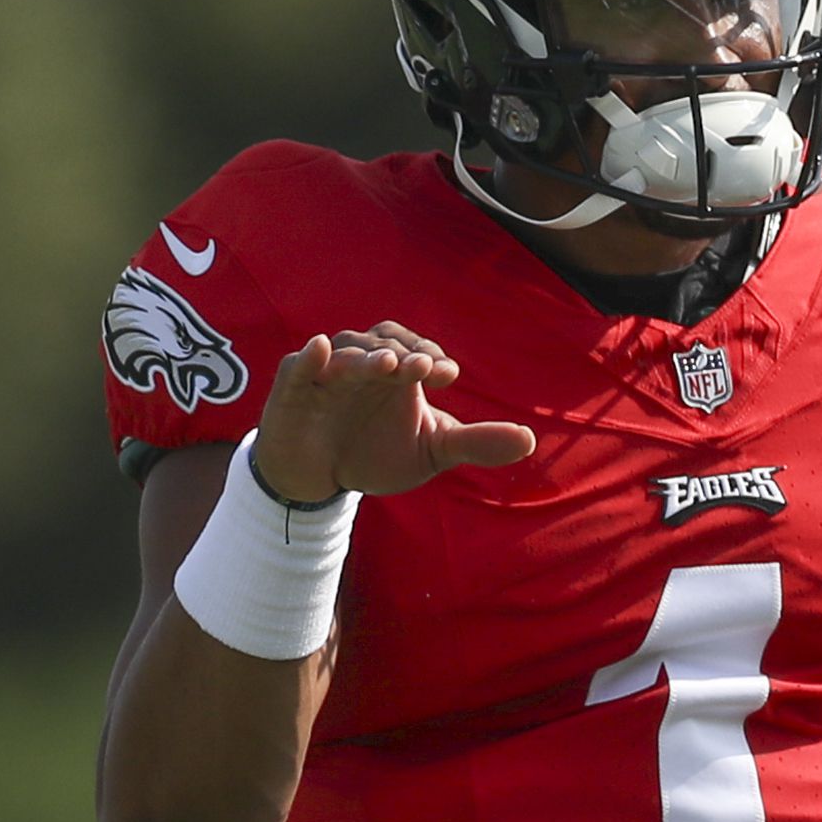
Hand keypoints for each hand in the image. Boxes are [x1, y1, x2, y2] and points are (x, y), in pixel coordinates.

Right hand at [251, 322, 535, 502]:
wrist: (321, 479)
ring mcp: (326, 374)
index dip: (432, 356)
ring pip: (346, 352)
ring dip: (367, 357)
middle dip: (404, 352)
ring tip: (388, 367)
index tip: (449, 375)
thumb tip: (530, 440)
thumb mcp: (430, 451)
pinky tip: (321, 349)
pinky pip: (298, 367)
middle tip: (424, 367)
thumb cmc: (377, 453)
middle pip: (382, 342)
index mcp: (398, 371)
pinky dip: (310, 357)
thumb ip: (475, 442)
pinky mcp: (292, 390)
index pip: (417, 348)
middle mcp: (364, 364)